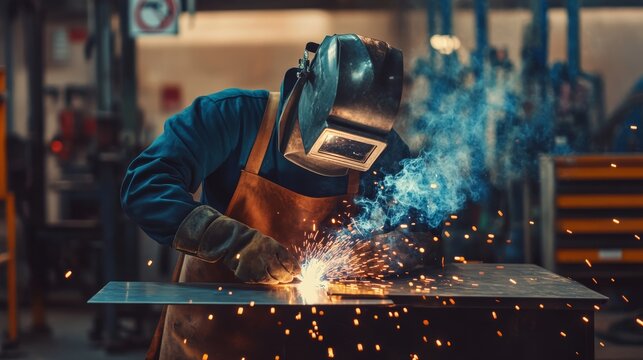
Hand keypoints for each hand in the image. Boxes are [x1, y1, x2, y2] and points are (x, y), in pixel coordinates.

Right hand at [173, 206, 300, 283]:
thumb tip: (296, 273)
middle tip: (289, 279)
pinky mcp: (247, 275)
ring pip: (271, 281)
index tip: (298, 274)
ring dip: (275, 280)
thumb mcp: (271, 244)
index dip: (296, 270)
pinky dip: (262, 280)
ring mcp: (256, 266)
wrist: (232, 242)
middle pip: (282, 274)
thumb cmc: (256, 243)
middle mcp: (265, 256)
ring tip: (274, 276)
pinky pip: (259, 282)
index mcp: (273, 247)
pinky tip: (261, 274)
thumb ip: (282, 256)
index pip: (290, 263)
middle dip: (287, 278)